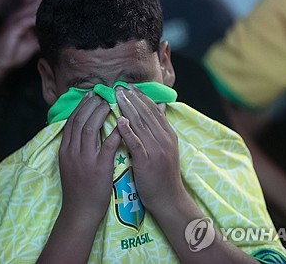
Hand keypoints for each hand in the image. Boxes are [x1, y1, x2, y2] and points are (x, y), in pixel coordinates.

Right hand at [0, 0, 46, 77]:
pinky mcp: (12, 28)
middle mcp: (18, 14)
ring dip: (45, 2)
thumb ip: (43, 34)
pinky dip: (37, 17)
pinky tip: (48, 16)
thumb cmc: (14, 52)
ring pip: (32, 7)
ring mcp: (14, 20)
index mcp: (23, 16)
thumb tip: (59, 32)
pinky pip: (27, 19)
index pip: (36, 0)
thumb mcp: (33, 42)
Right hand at [58, 92, 120, 221]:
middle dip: (90, 105)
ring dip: (100, 113)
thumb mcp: (70, 164)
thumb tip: (80, 129)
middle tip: (101, 94)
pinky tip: (122, 123)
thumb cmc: (79, 188)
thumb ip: (74, 147)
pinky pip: (107, 145)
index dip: (81, 106)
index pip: (71, 121)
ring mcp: (85, 160)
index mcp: (65, 150)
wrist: (80, 211)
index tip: (90, 95)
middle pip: (79, 121)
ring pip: (90, 129)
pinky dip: (115, 132)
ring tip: (110, 102)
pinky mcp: (99, 168)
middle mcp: (72, 152)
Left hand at [115, 85, 186, 212]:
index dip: (141, 97)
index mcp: (168, 135)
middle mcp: (164, 139)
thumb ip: (162, 128)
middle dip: (132, 98)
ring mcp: (156, 149)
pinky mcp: (147, 160)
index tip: (128, 87)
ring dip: (128, 108)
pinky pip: (136, 142)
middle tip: (119, 86)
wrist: (168, 199)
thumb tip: (161, 106)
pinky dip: (128, 130)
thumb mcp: (166, 148)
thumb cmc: (163, 175)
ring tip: (117, 96)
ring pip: (141, 124)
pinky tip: (120, 120)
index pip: (153, 110)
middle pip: (146, 113)